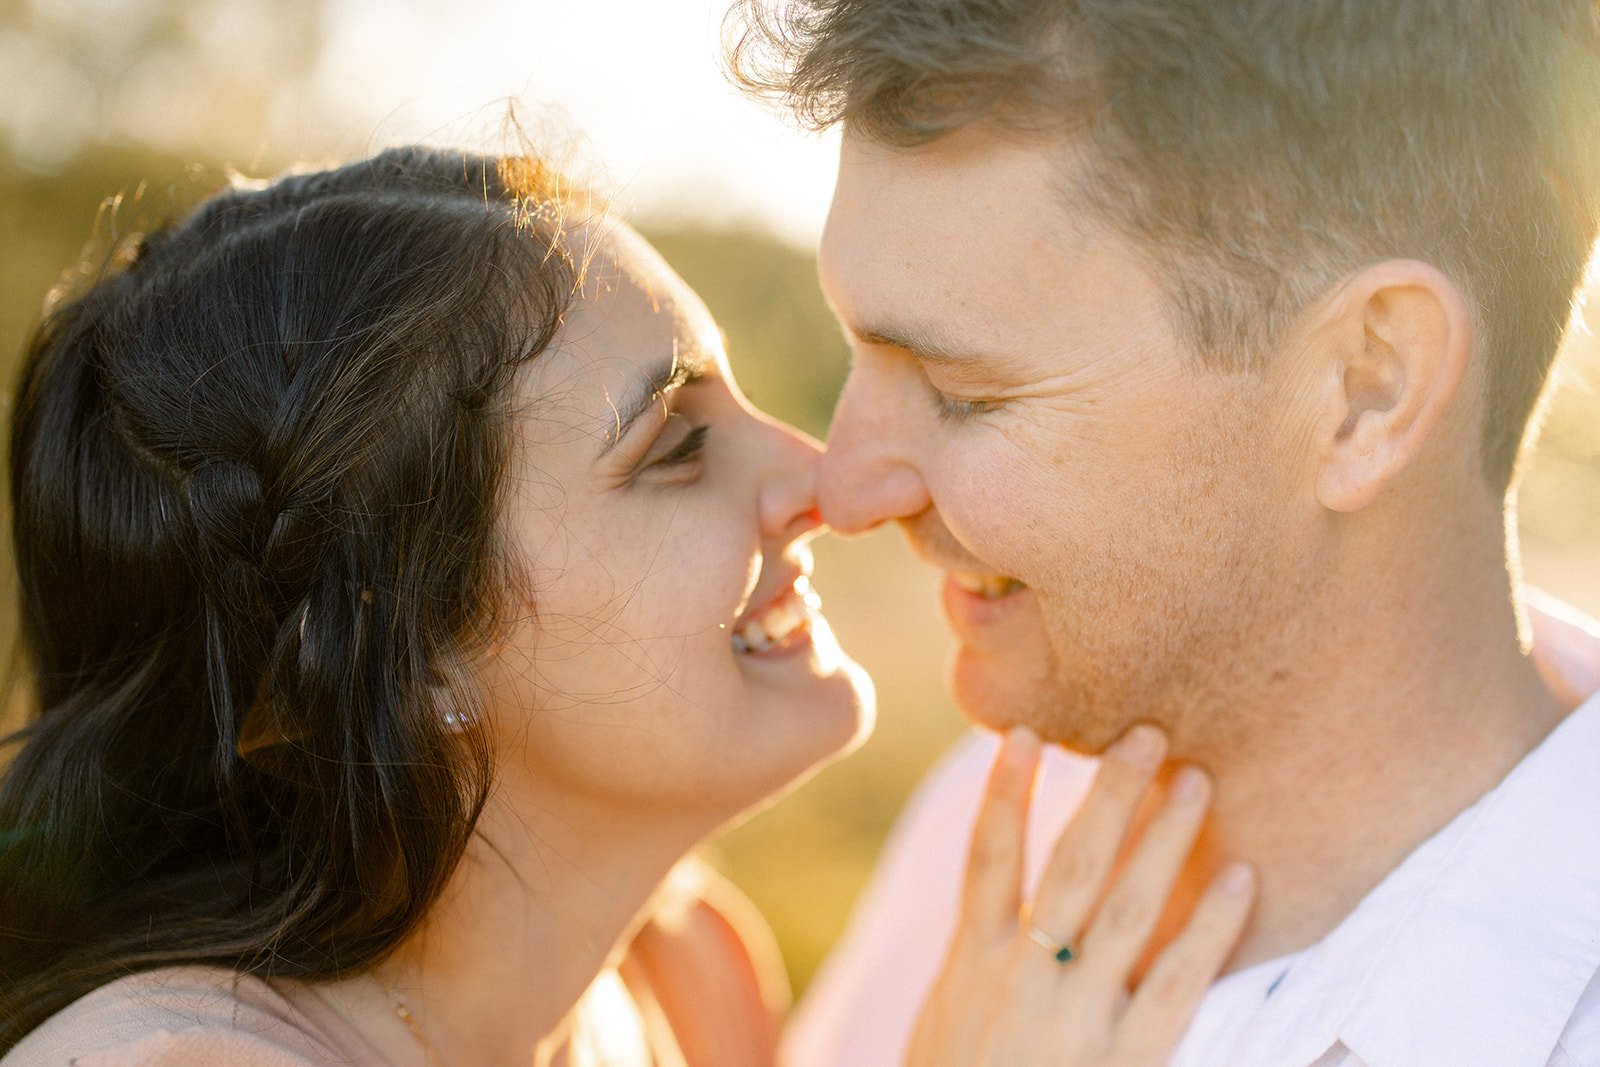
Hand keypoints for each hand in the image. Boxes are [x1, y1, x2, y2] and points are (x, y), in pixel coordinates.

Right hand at [907, 725, 1256, 1065]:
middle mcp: (1021, 978)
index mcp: (973, 963)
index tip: (1021, 734)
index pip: (987, 858)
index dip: (1004, 794)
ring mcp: (1074, 1018)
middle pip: (1069, 865)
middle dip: (1107, 796)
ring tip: (1195, 780)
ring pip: (1125, 908)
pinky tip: (1238, 878)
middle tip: (1145, 734)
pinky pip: (1175, 983)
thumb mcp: (946, 1018)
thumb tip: (1002, 899)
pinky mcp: (1125, 1059)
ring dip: (1163, 840)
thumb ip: (979, 956)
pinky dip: (1208, 928)